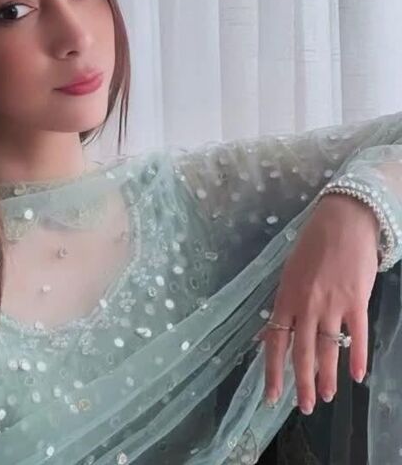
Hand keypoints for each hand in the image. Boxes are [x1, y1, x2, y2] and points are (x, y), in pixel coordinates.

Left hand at [261, 194, 378, 414]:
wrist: (341, 221)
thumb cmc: (312, 244)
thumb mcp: (290, 272)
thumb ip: (286, 301)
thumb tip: (279, 328)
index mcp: (284, 297)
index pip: (275, 341)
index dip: (273, 370)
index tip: (271, 395)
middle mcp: (305, 304)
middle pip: (300, 352)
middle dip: (301, 383)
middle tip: (304, 408)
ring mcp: (331, 304)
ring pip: (327, 349)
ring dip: (326, 376)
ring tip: (326, 398)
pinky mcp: (356, 300)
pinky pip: (356, 335)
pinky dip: (357, 357)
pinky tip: (357, 375)